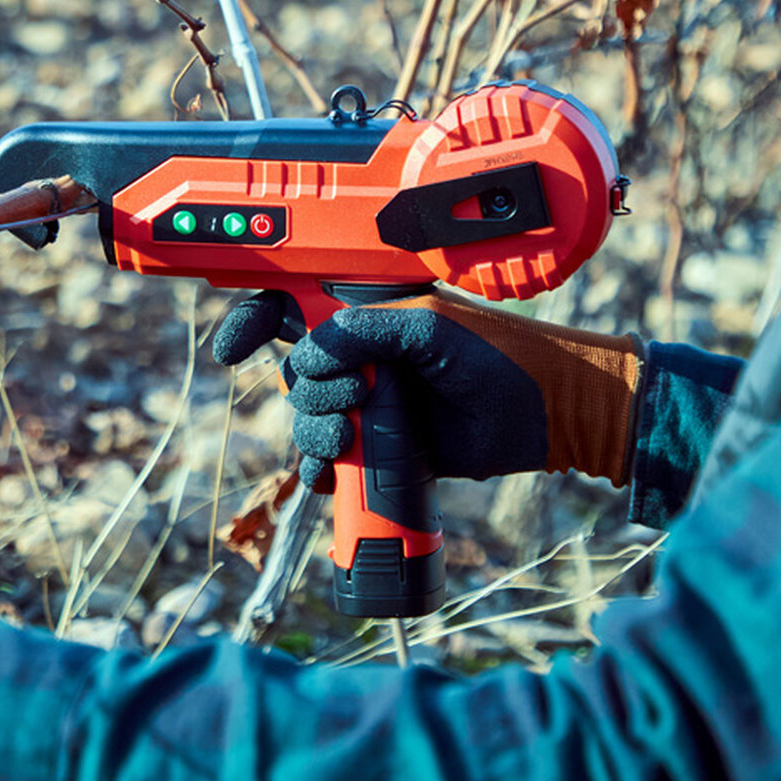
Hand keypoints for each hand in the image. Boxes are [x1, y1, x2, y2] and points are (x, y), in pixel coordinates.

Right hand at [212, 289, 641, 491]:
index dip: (254, 319)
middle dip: (308, 393)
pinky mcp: (384, 445)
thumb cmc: (498, 356)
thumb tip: (309, 357)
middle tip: (350, 398)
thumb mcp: (427, 326)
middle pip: (296, 372)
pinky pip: (332, 460)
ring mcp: (373, 401)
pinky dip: (323, 472)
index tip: (234, 348)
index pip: (294, 302)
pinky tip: (333, 477)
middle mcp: (365, 354)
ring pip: (310, 420)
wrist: (545, 414)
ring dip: (316, 436)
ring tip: (351, 440)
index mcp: (369, 311)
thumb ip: (363, 330)